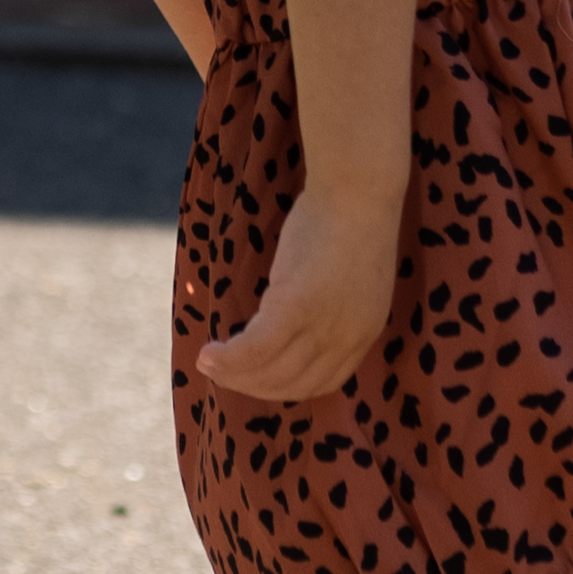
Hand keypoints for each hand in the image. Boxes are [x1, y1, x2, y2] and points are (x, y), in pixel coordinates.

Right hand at [193, 184, 399, 401]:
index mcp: (366, 331)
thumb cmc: (351, 215)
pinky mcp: (297, 305)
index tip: (257, 376)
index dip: (286, 386)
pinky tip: (208, 352)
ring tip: (206, 364)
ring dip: (234, 376)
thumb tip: (297, 304)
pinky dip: (229, 358)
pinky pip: (256, 348)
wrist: (359, 187)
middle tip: (222, 374)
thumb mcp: (350, 271)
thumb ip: (333, 299)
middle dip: (253, 387)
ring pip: (272, 372)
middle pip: (294, 384)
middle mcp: (347, 337)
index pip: (324, 381)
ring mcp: (323, 325)